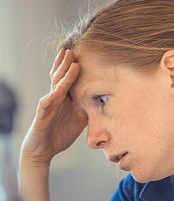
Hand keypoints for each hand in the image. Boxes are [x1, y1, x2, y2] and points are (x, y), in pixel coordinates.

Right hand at [21, 48, 87, 165]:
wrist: (44, 150)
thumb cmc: (60, 135)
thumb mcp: (79, 122)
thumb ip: (88, 112)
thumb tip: (104, 106)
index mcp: (65, 99)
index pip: (70, 80)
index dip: (74, 68)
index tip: (84, 56)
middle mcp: (57, 99)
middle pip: (62, 77)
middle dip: (68, 63)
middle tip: (75, 50)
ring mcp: (49, 105)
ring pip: (56, 86)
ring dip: (64, 74)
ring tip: (70, 61)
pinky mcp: (42, 114)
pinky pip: (47, 102)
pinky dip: (53, 95)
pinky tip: (59, 89)